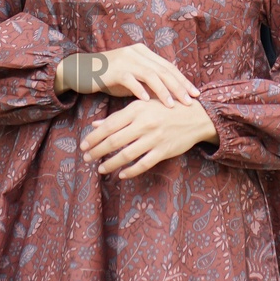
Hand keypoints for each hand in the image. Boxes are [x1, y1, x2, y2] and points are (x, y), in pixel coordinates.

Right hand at [55, 44, 199, 106]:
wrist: (81, 71)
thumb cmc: (108, 77)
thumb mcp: (132, 79)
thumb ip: (148, 84)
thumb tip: (169, 97)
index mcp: (144, 53)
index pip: (169, 67)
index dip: (183, 81)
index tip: (195, 94)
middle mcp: (137, 52)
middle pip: (164, 70)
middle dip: (179, 87)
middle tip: (190, 102)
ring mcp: (125, 59)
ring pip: (150, 75)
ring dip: (163, 91)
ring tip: (172, 105)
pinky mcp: (113, 69)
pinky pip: (130, 80)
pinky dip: (139, 90)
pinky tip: (147, 102)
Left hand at [79, 98, 218, 178]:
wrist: (196, 116)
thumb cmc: (165, 108)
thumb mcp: (142, 106)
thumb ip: (119, 116)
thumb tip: (95, 124)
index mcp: (137, 110)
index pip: (109, 125)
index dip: (94, 137)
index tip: (83, 145)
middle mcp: (144, 124)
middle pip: (114, 141)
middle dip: (97, 151)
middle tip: (86, 158)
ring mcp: (154, 138)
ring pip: (126, 155)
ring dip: (110, 163)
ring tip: (100, 168)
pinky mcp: (164, 151)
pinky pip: (143, 164)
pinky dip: (130, 171)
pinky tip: (121, 175)